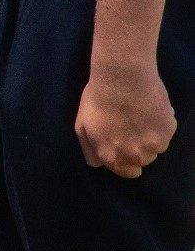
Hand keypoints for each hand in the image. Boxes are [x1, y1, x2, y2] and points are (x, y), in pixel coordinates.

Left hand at [76, 57, 177, 177]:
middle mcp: (134, 156)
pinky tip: (150, 110)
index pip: (127, 172)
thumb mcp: (82, 126)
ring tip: (140, 117)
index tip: (125, 147)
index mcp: (111, 157)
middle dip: (138, 149)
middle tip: (131, 128)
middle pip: (142, 161)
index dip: (126, 161)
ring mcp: (154, 144)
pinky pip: (167, 133)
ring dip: (150, 137)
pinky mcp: (169, 130)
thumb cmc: (98, 99)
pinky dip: (161, 125)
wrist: (122, 77)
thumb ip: (91, 150)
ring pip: (156, 148)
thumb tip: (100, 163)